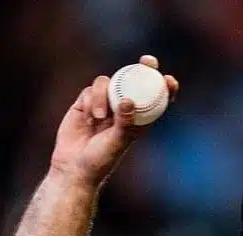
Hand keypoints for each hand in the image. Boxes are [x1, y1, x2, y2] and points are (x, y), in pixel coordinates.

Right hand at [49, 55, 178, 188]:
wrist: (73, 166)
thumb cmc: (100, 160)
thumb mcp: (116, 143)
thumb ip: (124, 122)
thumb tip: (129, 100)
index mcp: (138, 121)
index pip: (155, 101)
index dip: (165, 88)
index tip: (169, 79)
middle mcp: (123, 109)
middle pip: (135, 82)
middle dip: (143, 69)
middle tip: (147, 61)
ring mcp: (105, 104)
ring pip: (108, 83)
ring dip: (103, 96)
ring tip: (98, 117)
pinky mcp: (86, 103)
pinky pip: (90, 90)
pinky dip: (90, 101)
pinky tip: (88, 119)